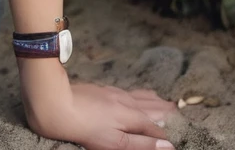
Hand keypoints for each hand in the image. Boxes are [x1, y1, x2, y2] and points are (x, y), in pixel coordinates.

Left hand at [19, 58, 179, 149]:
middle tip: (178, 110)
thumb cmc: (85, 128)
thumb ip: (142, 143)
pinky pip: (128, 92)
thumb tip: (168, 146)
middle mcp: (126, 102)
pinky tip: (135, 95)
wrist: (56, 103)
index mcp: (132, 116)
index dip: (165, 137)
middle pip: (150, 107)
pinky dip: (139, 94)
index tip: (178, 139)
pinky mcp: (102, 90)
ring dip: (153, 100)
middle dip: (164, 111)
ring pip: (139, 97)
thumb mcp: (115, 142)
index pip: (155, 129)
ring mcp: (113, 93)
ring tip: (164, 101)